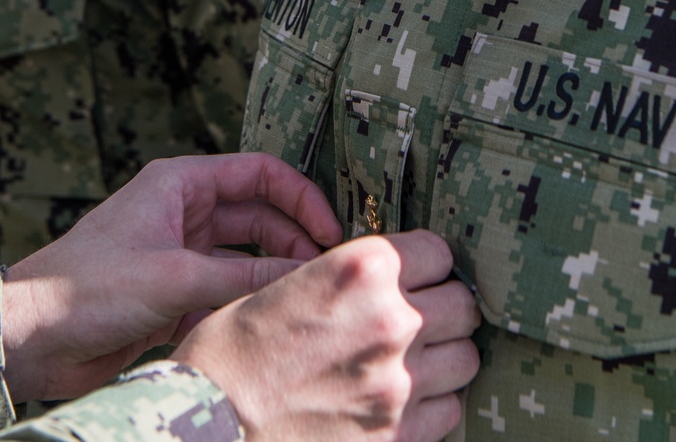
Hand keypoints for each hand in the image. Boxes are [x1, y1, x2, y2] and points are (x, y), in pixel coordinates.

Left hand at [1, 152, 340, 402]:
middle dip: (293, 239)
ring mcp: (180, 253)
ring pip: (245, 255)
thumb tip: (306, 275)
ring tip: (304, 299)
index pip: (260, 173)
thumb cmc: (87, 289)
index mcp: (181, 182)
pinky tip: (266, 321)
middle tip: (326, 272)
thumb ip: (243, 275)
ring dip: (271, 273)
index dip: (301, 197)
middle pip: (259, 215)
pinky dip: (247, 302)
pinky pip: (226, 289)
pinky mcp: (174, 293)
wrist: (30, 340)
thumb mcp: (174, 278)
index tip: (332, 231)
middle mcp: (184, 211)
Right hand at [175, 228, 480, 441]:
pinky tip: (401, 403)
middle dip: (444, 309)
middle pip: (462, 305)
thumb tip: (385, 277)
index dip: (426, 264)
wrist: (210, 428)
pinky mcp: (398, 437)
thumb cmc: (232, 355)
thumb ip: (347, 277)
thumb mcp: (286, 285)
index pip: (438, 252)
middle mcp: (391, 320)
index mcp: (361, 269)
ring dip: (444, 358)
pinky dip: (434, 406)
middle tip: (419, 319)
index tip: (415, 276)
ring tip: (413, 362)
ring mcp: (399, 384)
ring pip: (465, 358)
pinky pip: (449, 411)